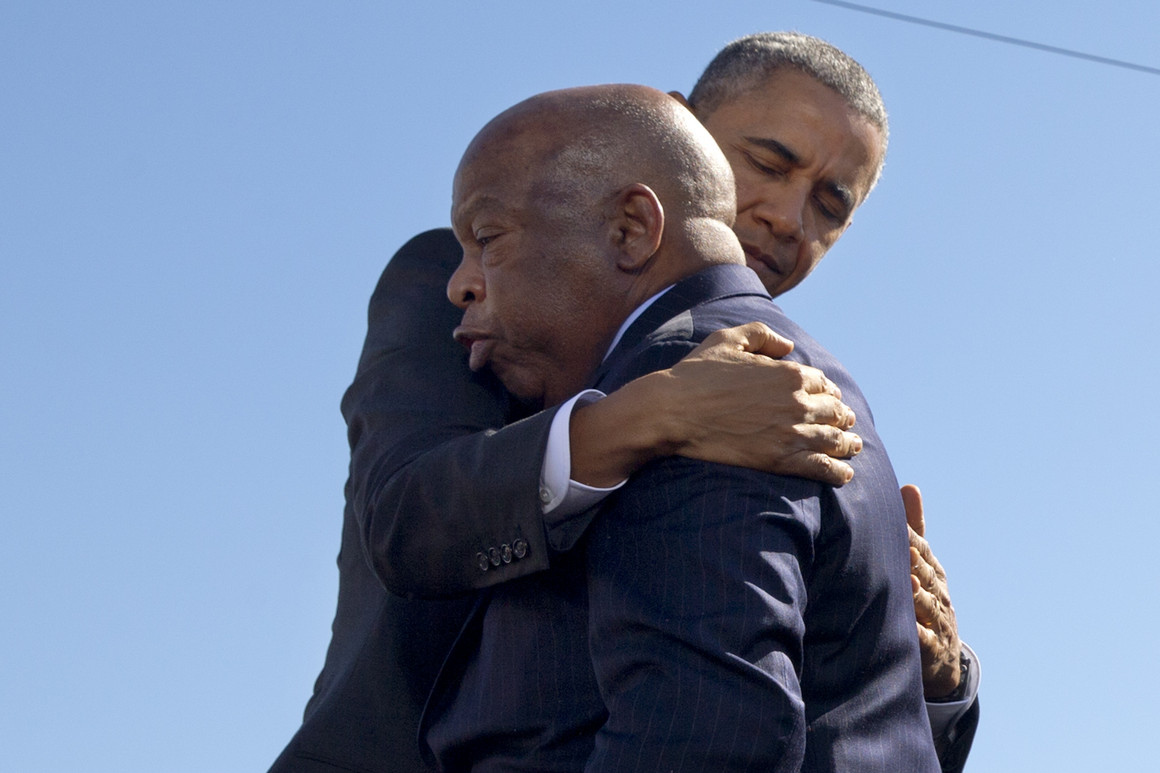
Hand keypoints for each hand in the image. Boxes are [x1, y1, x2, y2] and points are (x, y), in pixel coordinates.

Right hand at [660, 322, 861, 485]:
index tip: (830, 399)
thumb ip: (762, 335)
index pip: (823, 383)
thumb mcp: (728, 339)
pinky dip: (838, 472)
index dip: (829, 391)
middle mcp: (797, 402)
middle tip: (846, 424)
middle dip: (842, 417)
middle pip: (834, 412)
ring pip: (834, 440)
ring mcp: (791, 433)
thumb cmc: (696, 374)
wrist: (674, 411)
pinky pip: (822, 468)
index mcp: (789, 373)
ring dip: (848, 444)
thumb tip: (788, 347)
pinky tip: (844, 474)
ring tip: (853, 448)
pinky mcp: (780, 460)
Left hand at [902, 484, 961, 698]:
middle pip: (925, 575)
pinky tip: (909, 629)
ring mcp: (937, 621)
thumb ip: (915, 530)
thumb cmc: (926, 601)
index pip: (920, 550)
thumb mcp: (924, 566)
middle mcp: (938, 594)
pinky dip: (918, 635)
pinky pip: (925, 642)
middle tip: (903, 547)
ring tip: (907, 584)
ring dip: (918, 596)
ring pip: (927, 606)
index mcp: (932, 572)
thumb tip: (909, 485)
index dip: (909, 536)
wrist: (944, 659)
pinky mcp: (933, 649)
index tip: (894, 522)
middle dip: (916, 562)